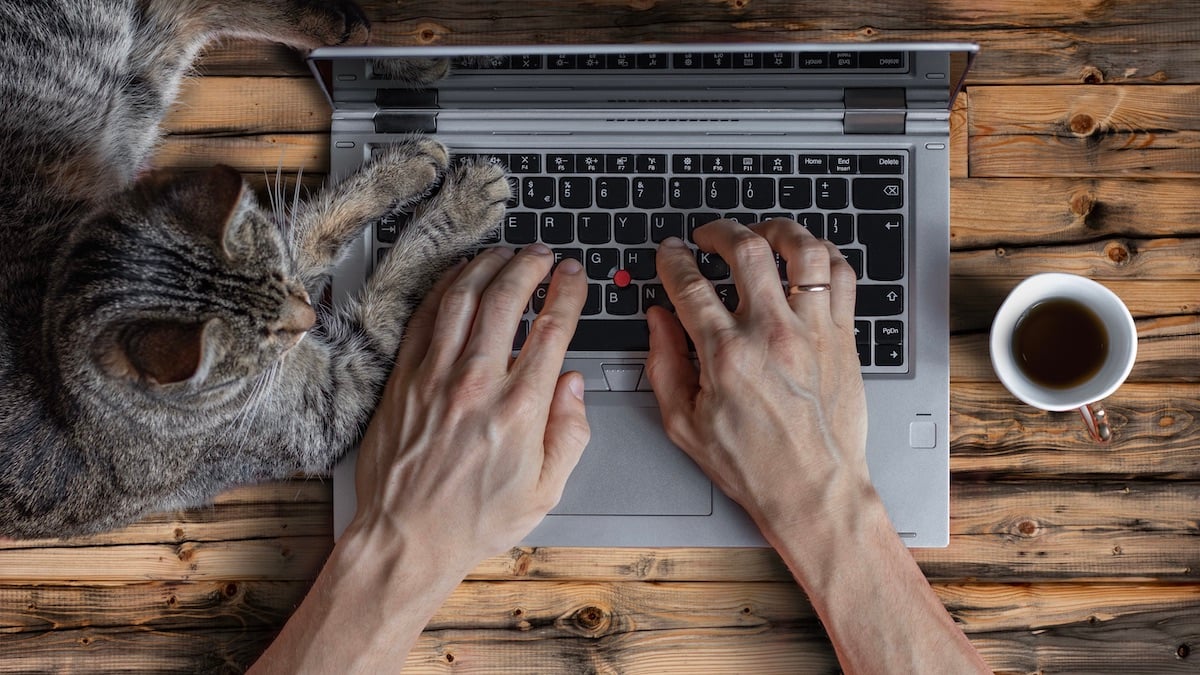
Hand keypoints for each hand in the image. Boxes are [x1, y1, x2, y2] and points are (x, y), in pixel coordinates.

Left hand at [346, 245, 589, 568]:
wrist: (407, 538)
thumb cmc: (474, 520)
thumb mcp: (547, 490)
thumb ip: (570, 432)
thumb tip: (574, 385)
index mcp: (520, 409)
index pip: (552, 329)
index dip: (567, 292)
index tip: (573, 274)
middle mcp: (477, 384)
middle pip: (506, 299)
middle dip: (529, 266)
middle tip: (542, 254)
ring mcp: (435, 377)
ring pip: (463, 298)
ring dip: (487, 266)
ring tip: (505, 253)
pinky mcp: (404, 379)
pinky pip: (425, 317)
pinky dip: (445, 288)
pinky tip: (460, 277)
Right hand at [645, 218, 868, 534]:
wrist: (813, 490)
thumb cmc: (752, 465)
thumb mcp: (683, 423)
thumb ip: (663, 364)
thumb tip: (657, 318)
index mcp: (725, 355)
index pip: (690, 283)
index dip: (673, 258)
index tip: (670, 252)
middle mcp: (771, 334)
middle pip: (745, 249)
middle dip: (719, 231)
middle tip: (708, 235)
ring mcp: (812, 331)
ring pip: (802, 250)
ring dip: (777, 229)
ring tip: (760, 232)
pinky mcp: (843, 337)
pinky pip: (841, 275)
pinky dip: (823, 254)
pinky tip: (806, 255)